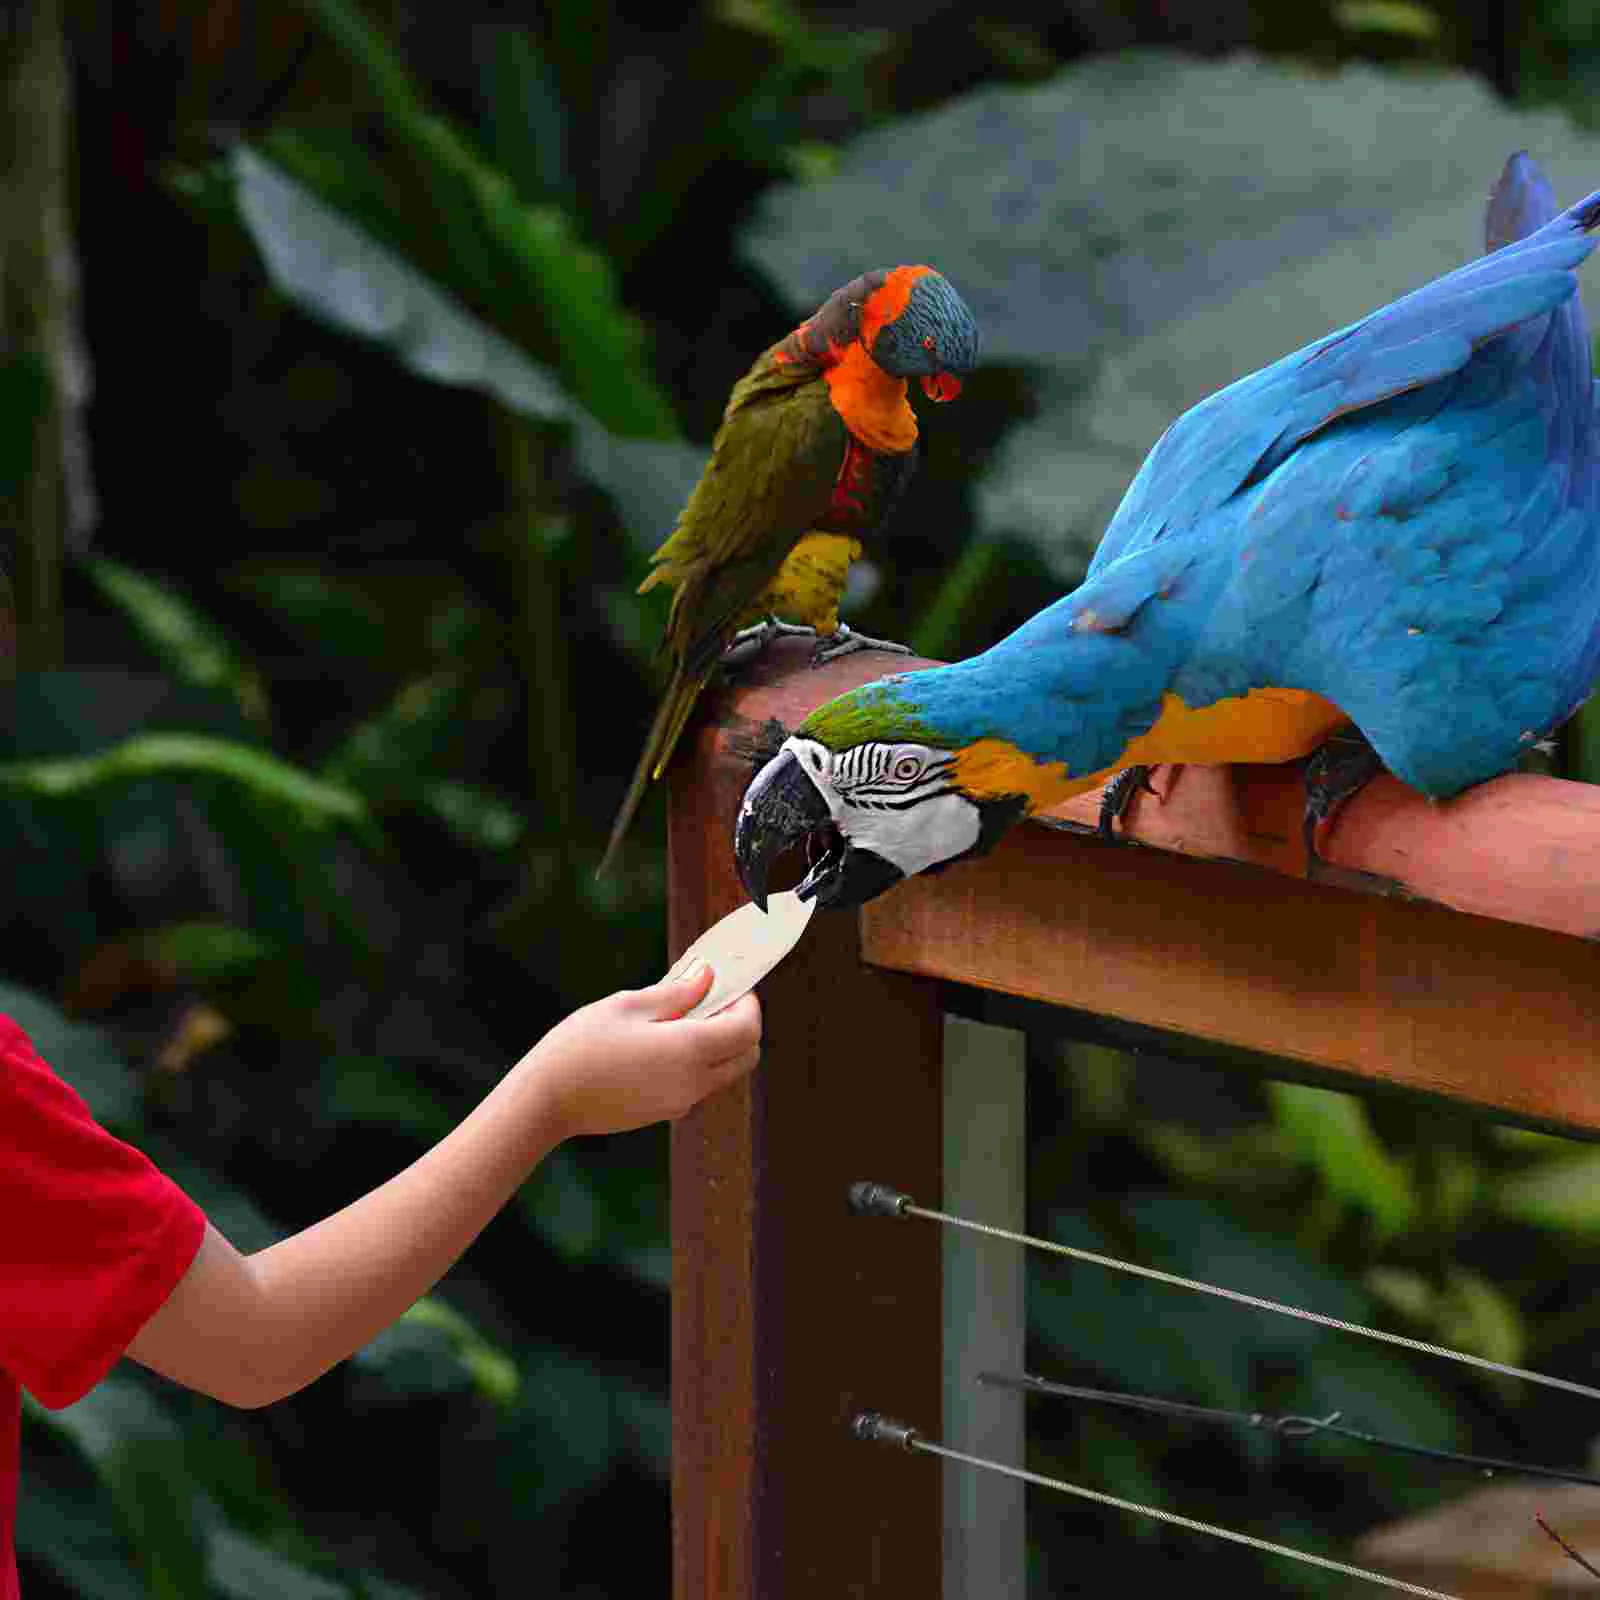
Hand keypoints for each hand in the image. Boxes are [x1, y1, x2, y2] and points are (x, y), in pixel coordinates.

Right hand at [525, 963, 761, 1138]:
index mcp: (689, 1051)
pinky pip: (698, 1086)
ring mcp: (680, 1104)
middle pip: (745, 1056)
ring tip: (681, 1018)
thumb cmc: (580, 1047)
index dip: (748, 1004)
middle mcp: (693, 1083)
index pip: (747, 1029)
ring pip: (724, 1073)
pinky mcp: (664, 1114)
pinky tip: (663, 1044)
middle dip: (741, 1026)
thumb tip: (708, 976)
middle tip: (713, 1001)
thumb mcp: (628, 1006)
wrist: (545, 1101)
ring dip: (719, 1046)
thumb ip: (676, 992)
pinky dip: (697, 1063)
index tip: (733, 985)